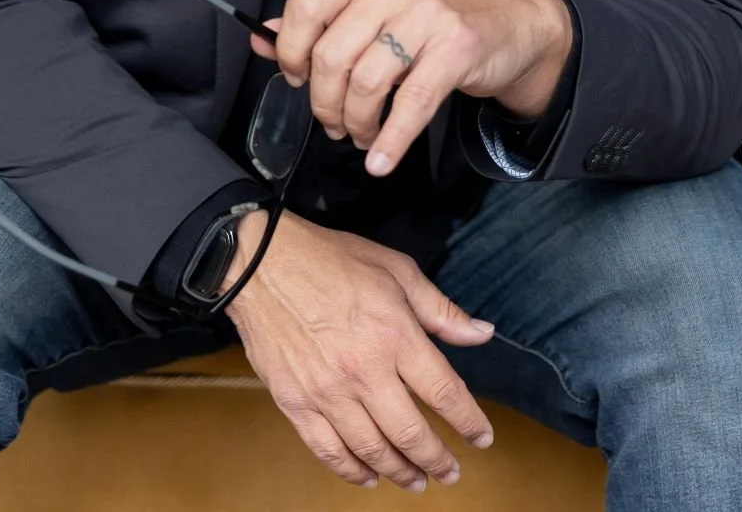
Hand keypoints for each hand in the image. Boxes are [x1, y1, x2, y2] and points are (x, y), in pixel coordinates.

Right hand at [223, 211, 496, 490]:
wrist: (259, 263)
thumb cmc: (329, 260)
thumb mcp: (396, 270)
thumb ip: (441, 310)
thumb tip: (482, 334)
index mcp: (394, 336)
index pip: (444, 393)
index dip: (469, 422)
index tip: (482, 438)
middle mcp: (364, 371)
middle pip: (411, 432)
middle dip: (438, 459)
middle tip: (451, 472)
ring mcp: (326, 391)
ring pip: (372, 449)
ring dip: (400, 471)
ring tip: (417, 480)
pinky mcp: (295, 402)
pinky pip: (328, 450)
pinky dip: (351, 471)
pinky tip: (368, 477)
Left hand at [249, 0, 571, 175]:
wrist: (512, 17)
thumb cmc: (435, 16)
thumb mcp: (375, 6)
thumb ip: (321, 22)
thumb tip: (262, 38)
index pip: (305, 8)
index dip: (292, 54)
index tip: (298, 81)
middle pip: (332, 56)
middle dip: (325, 103)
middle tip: (333, 124)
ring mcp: (427, 14)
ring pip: (367, 84)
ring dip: (357, 124)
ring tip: (361, 136)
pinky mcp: (457, 47)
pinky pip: (410, 105)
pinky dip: (390, 141)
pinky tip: (381, 160)